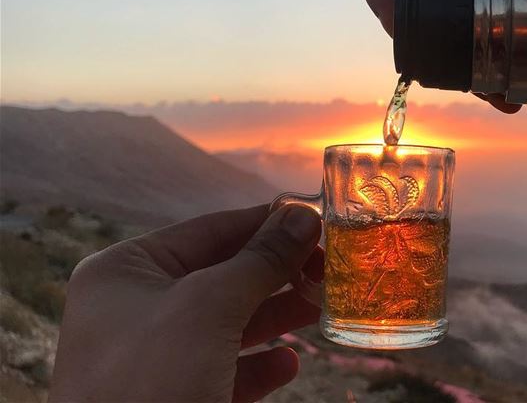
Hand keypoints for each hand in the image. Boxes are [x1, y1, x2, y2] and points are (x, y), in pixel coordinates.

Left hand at [50, 203, 321, 402]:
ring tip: (321, 304)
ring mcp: (152, 357)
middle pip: (223, 275)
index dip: (265, 222)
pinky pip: (223, 369)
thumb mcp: (210, 308)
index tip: (314, 217)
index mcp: (125, 272)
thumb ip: (260, 259)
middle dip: (277, 272)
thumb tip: (304, 215)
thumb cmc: (152, 383)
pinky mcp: (172, 397)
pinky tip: (288, 364)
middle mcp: (135, 309)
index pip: (209, 230)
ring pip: (228, 323)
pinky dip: (258, 365)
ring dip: (277, 314)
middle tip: (327, 265)